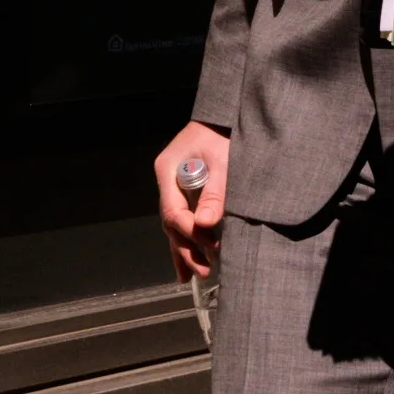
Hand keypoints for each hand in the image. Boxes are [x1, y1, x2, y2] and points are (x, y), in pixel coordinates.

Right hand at [154, 121, 230, 280]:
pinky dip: (186, 242)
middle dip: (187, 248)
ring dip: (185, 251)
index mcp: (168, 170)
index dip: (191, 232)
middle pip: (171, 223)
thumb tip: (205, 223)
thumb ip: (214, 192)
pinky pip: (182, 221)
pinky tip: (186, 267)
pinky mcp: (186, 192)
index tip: (211, 247)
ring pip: (175, 226)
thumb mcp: (223, 160)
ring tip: (194, 275)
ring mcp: (174, 187)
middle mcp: (167, 181)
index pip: (174, 211)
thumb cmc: (224, 133)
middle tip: (204, 269)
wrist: (226, 117)